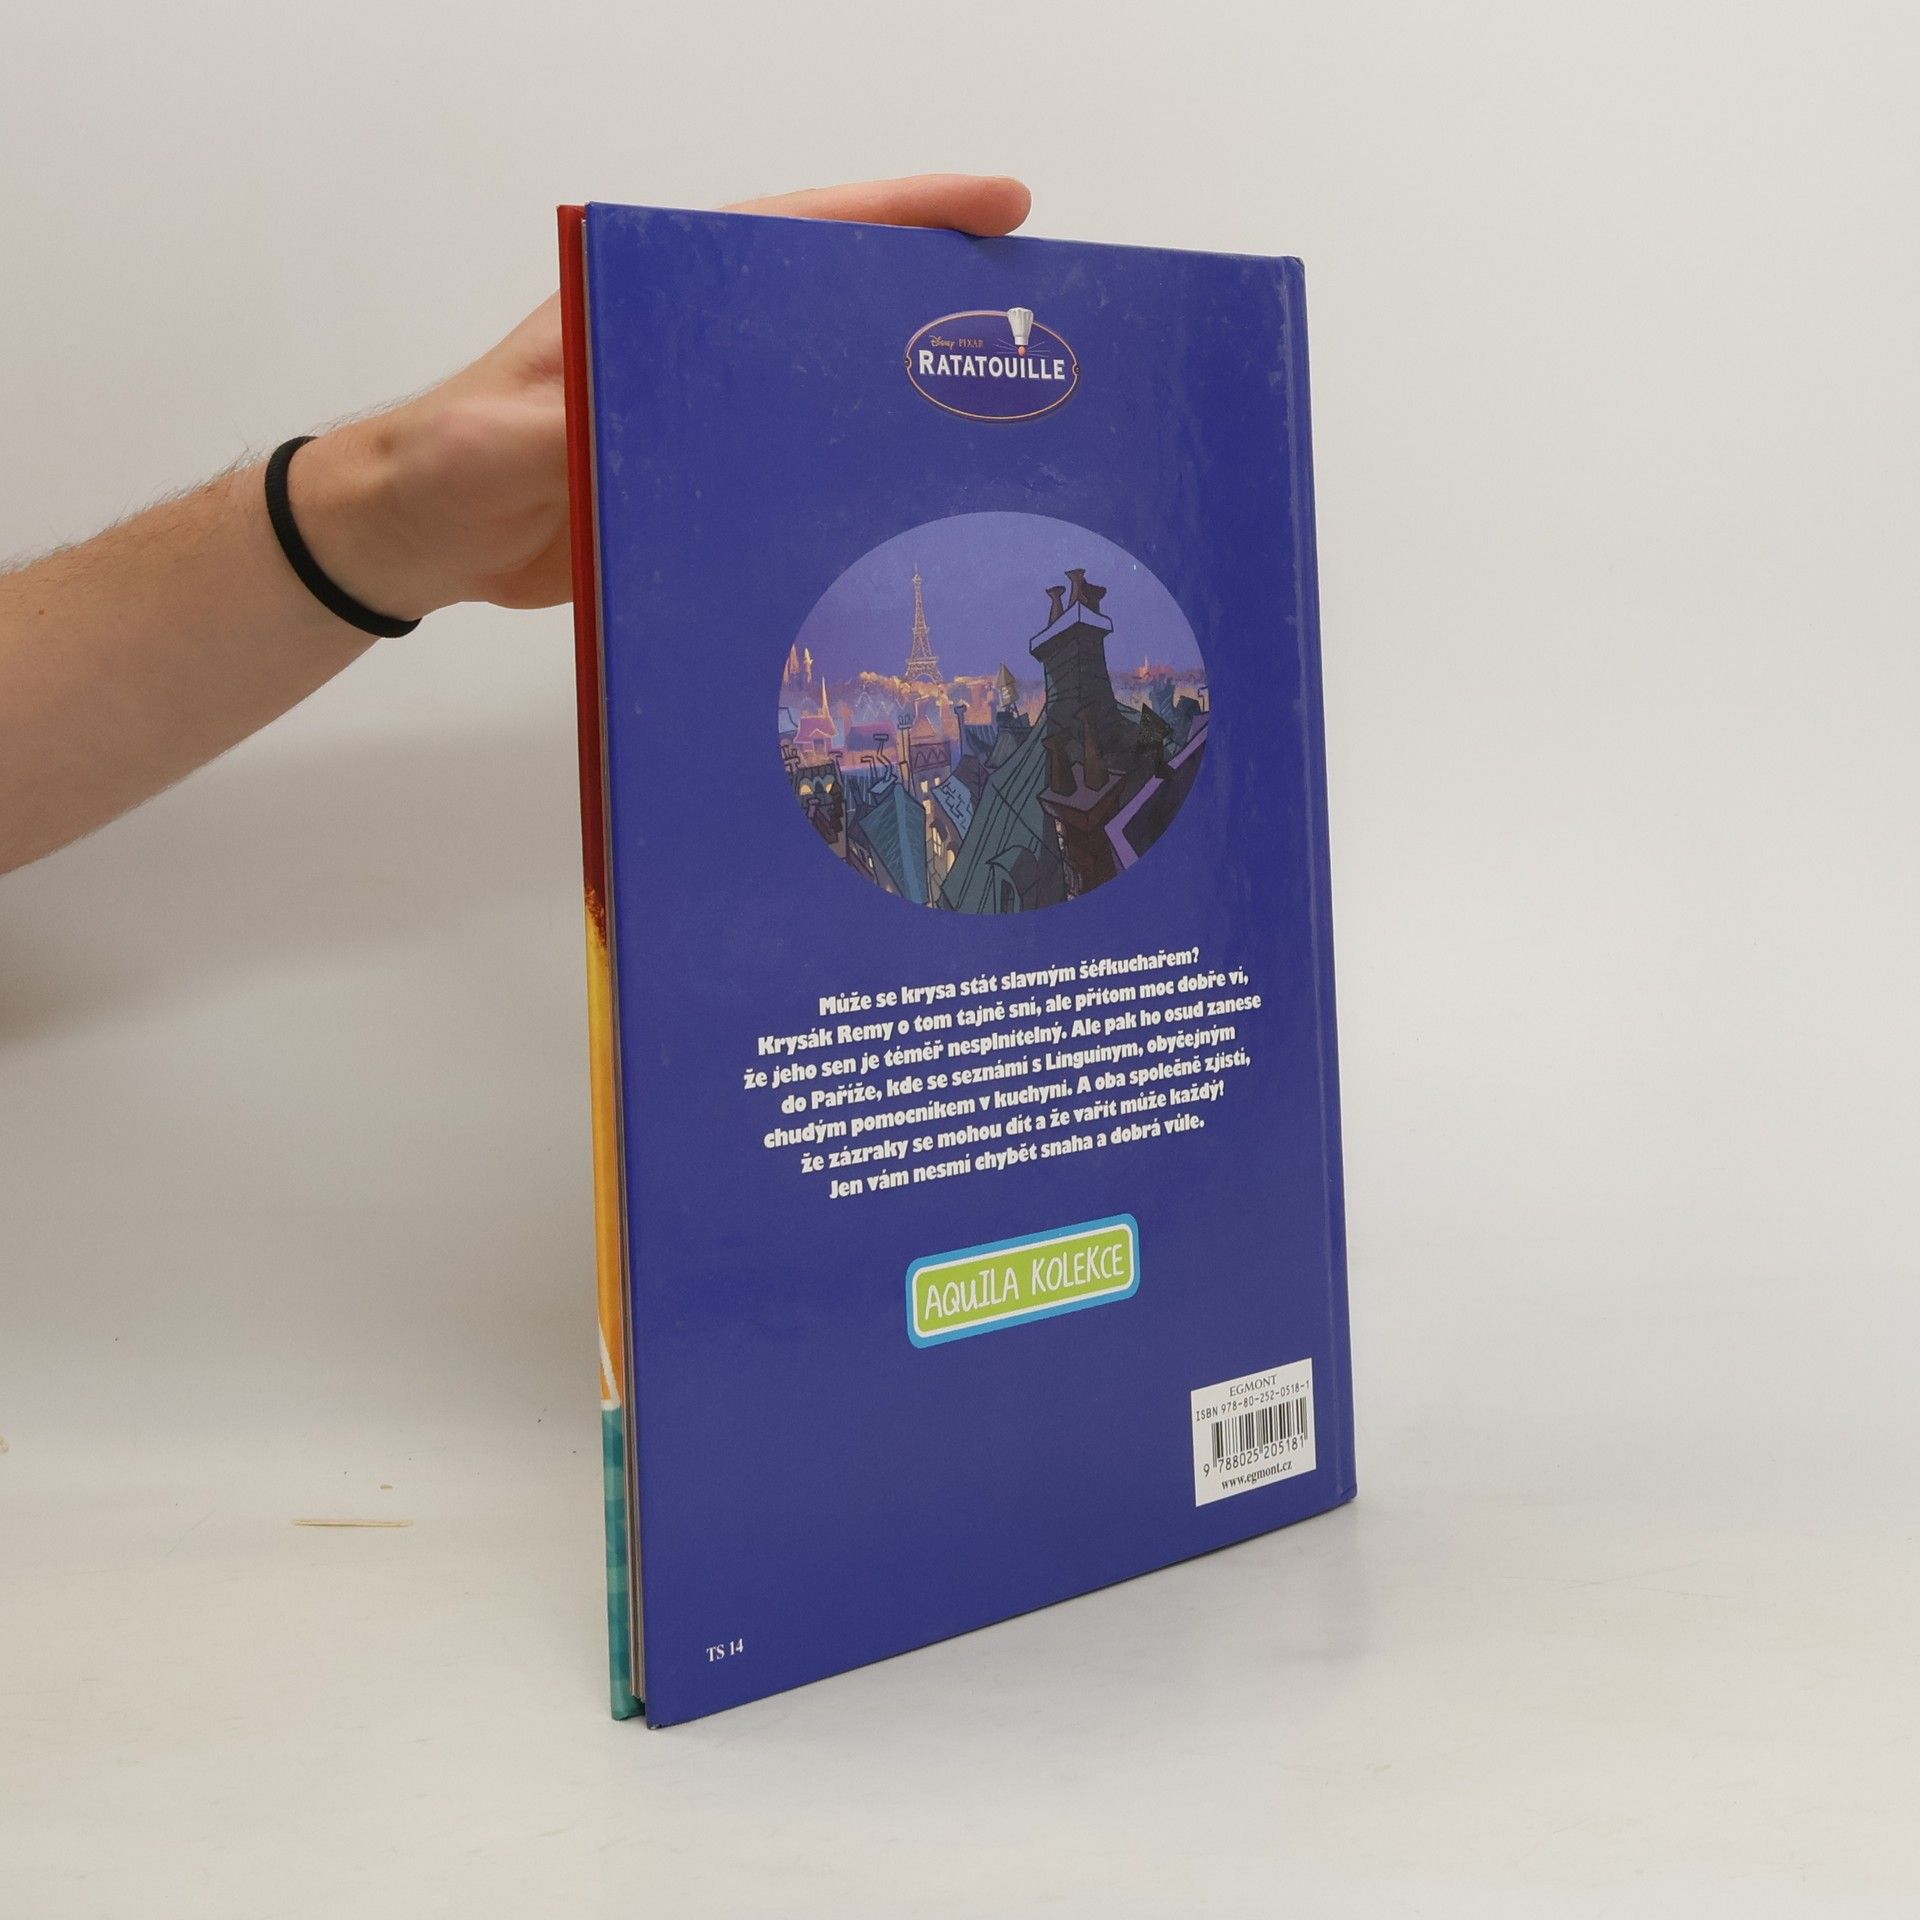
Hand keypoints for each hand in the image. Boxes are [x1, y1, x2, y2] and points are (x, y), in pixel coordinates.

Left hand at [293, 174, 1031, 620]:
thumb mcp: (498, 438)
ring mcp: (700, 412)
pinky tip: (902, 509)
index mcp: (651, 294)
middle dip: (930, 299)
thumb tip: (620, 426)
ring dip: (897, 395)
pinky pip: (792, 464)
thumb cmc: (442, 463)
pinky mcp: (698, 478)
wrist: (415, 538)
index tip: (992, 208)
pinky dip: (848, 478)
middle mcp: (690, 342)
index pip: (793, 231)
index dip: (896, 215)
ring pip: (820, 384)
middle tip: (1034, 321)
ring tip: (997, 422)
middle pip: (829, 299)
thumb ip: (560, 424)